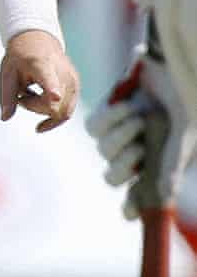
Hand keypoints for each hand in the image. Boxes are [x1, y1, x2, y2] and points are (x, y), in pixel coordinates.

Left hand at [0, 29, 79, 132]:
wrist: (37, 39)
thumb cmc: (21, 56)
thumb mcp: (7, 73)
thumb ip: (7, 96)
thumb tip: (5, 118)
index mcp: (41, 64)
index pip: (48, 77)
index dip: (51, 88)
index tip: (54, 96)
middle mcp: (62, 71)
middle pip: (52, 106)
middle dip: (33, 107)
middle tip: (21, 93)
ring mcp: (72, 79)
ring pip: (61, 112)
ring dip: (42, 110)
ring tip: (30, 93)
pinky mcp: (76, 87)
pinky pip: (66, 111)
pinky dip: (51, 112)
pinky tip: (38, 101)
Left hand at [85, 46, 196, 217]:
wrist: (169, 63)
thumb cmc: (183, 97)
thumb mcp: (182, 134)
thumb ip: (170, 166)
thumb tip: (162, 199)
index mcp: (158, 161)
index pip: (139, 194)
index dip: (132, 206)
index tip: (129, 213)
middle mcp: (137, 150)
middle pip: (113, 176)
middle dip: (123, 165)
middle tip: (141, 147)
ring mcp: (119, 132)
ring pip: (103, 150)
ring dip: (121, 134)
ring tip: (141, 116)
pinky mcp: (106, 112)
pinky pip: (93, 127)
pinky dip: (110, 118)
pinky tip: (129, 105)